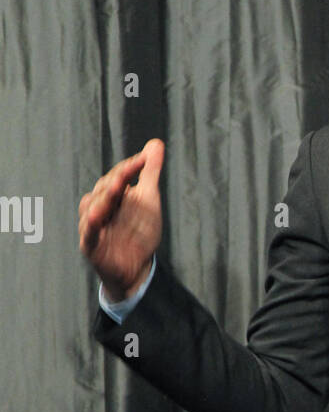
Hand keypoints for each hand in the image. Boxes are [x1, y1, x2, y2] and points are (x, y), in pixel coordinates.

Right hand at [78, 139, 164, 300]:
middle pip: (104, 189)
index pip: (118, 176)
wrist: (136, 268)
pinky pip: (89, 233)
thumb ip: (149, 172)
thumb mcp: (148, 200)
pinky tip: (96, 215)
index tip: (144, 159)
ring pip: (94, 207)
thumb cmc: (138, 232)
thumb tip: (156, 143)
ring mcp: (93, 225)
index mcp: (112, 195)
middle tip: (129, 171)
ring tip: (116, 187)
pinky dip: (91, 224)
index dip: (130, 168)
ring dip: (104, 197)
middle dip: (116, 180)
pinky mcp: (90, 245)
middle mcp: (99, 206)